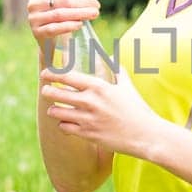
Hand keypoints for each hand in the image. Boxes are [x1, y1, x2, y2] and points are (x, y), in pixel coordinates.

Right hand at [28, 0, 99, 43]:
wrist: (53, 35)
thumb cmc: (63, 10)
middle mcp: (34, 3)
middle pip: (63, 2)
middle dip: (82, 3)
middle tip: (97, 6)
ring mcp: (34, 18)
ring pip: (59, 15)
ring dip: (80, 14)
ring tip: (94, 13)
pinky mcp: (38, 32)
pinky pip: (54, 28)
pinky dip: (69, 26)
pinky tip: (81, 24)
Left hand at [39, 66, 165, 159]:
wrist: (145, 134)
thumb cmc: (137, 109)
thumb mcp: (127, 87)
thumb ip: (117, 71)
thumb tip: (112, 57)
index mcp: (98, 87)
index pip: (66, 76)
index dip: (51, 74)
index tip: (45, 74)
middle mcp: (90, 102)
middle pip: (55, 93)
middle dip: (47, 91)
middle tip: (47, 91)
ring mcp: (87, 119)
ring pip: (56, 112)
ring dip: (54, 109)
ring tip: (56, 108)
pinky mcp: (87, 134)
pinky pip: (64, 127)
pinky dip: (63, 124)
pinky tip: (67, 122)